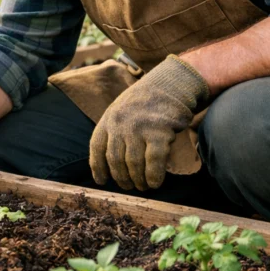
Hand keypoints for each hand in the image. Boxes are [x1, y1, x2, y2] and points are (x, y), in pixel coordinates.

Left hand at [89, 55, 209, 190]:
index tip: (102, 181)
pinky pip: (153, 163)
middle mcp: (120, 123)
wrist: (172, 84)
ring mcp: (139, 128)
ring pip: (133, 164)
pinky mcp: (159, 133)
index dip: (98, 167)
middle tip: (129, 186)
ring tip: (143, 186)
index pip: (97, 148)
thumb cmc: (147, 102)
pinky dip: (153, 176)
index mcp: (109, 118)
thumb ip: (114, 131)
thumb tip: (109, 163)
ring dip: (138, 181)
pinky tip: (155, 183)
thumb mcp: (122, 110)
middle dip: (121, 178)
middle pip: (115, 160)